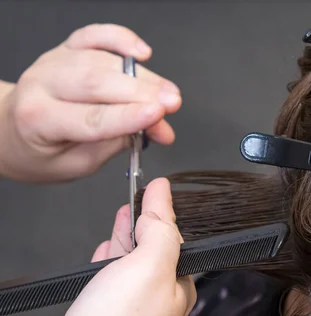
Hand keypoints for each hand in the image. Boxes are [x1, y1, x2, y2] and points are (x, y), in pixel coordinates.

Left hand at [0, 24, 181, 182]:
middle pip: (97, 82)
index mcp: (39, 120)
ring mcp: (54, 62)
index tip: (158, 115)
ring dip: (144, 77)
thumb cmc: (41, 151)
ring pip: (103, 61)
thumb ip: (115, 144)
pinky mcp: (65, 49)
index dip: (128, 116)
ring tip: (170, 96)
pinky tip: (142, 52)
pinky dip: (120, 38)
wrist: (10, 129)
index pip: (91, 118)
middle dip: (142, 92)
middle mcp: (42, 84)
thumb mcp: (76, 165)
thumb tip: (155, 128)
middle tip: (173, 104)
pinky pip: (94, 35)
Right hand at [0, 178, 194, 315]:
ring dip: (125, 244)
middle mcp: (162, 307)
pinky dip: (109, 268)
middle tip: (135, 202)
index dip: (161, 216)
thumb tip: (164, 190)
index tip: (151, 190)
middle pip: (154, 256)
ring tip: (121, 222)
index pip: (175, 243)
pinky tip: (104, 257)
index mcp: (181, 290)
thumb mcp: (151, 264)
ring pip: (131, 271)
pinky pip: (112, 289)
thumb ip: (161, 227)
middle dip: (143, 227)